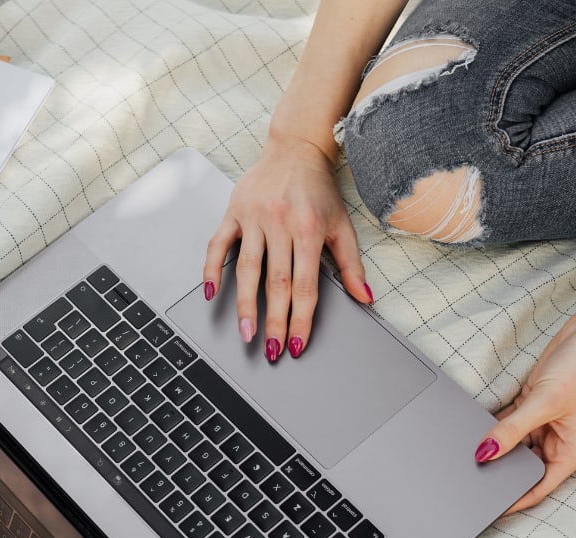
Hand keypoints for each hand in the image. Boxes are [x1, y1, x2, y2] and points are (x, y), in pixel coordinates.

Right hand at [203, 136, 371, 360]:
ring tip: (246, 332)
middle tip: (272, 351)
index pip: (305, 285)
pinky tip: (210, 293)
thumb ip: (352, 264)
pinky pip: (218, 245)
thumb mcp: (343, 224)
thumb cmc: (318, 189)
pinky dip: (211, 269)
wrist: (296, 148)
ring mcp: (254, 218)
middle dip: (274, 321)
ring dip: (244, 305)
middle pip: (276, 283)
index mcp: (309, 230)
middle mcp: (280, 224)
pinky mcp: (233, 212)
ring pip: (247, 269)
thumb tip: (365, 298)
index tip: (296, 343)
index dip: (300, 318)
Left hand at [476, 294, 575, 512]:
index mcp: (571, 453)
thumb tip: (485, 453)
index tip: (488, 509)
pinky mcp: (535, 406)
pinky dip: (495, 426)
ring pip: (514, 445)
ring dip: (496, 445)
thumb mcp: (545, 403)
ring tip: (468, 453)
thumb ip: (512, 430)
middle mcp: (559, 442)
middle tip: (469, 478)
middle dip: (501, 470)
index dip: (514, 500)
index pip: (538, 487)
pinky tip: (476, 429)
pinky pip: (510, 423)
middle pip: (523, 467)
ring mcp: (546, 424)